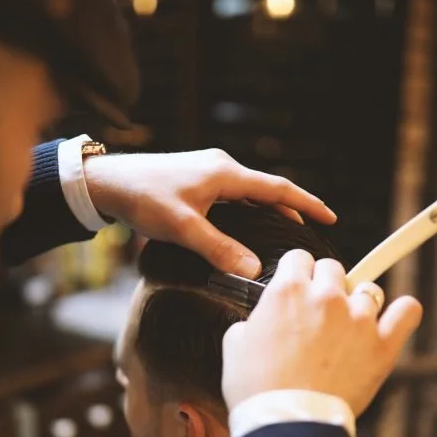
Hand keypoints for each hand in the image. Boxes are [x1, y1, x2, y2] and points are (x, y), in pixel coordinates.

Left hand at [84, 149, 335, 277]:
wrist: (106, 181)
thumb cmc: (143, 198)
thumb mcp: (183, 227)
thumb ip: (219, 248)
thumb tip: (253, 269)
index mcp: (225, 173)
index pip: (277, 189)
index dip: (306, 204)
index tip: (330, 218)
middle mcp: (221, 167)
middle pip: (266, 190)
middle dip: (291, 209)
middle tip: (311, 231)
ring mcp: (207, 171)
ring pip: (249, 193)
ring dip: (268, 210)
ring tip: (285, 233)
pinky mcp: (195, 180)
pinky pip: (233, 195)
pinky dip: (248, 210)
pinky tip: (245, 229)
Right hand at [222, 251, 422, 414]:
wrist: (287, 423)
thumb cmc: (256, 388)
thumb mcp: (235, 343)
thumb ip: (256, 318)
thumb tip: (265, 318)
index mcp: (288, 290)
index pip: (299, 257)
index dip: (296, 274)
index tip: (297, 290)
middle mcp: (326, 296)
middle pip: (334, 268)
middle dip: (325, 286)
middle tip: (318, 315)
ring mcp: (358, 319)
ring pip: (369, 290)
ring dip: (358, 305)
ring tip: (348, 330)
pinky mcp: (382, 345)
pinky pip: (407, 311)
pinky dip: (403, 312)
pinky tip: (395, 318)